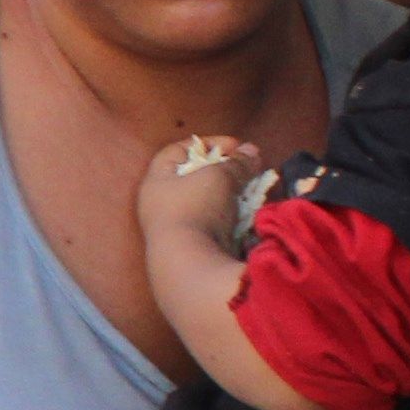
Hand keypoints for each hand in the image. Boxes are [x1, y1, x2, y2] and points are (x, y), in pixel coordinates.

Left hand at [135, 132, 262, 254]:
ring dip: (231, 193)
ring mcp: (176, 228)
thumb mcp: (219, 177)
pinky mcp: (193, 247)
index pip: (176, 151)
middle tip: (246, 168)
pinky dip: (232, 215)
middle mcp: (160, 204)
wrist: (190, 266)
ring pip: (207, 202)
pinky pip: (214, 223)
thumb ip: (237, 163)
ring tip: (253, 189)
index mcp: (156, 181)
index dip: (206, 143)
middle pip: (193, 177)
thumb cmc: (196, 209)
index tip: (234, 146)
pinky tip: (249, 212)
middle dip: (224, 170)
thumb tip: (252, 152)